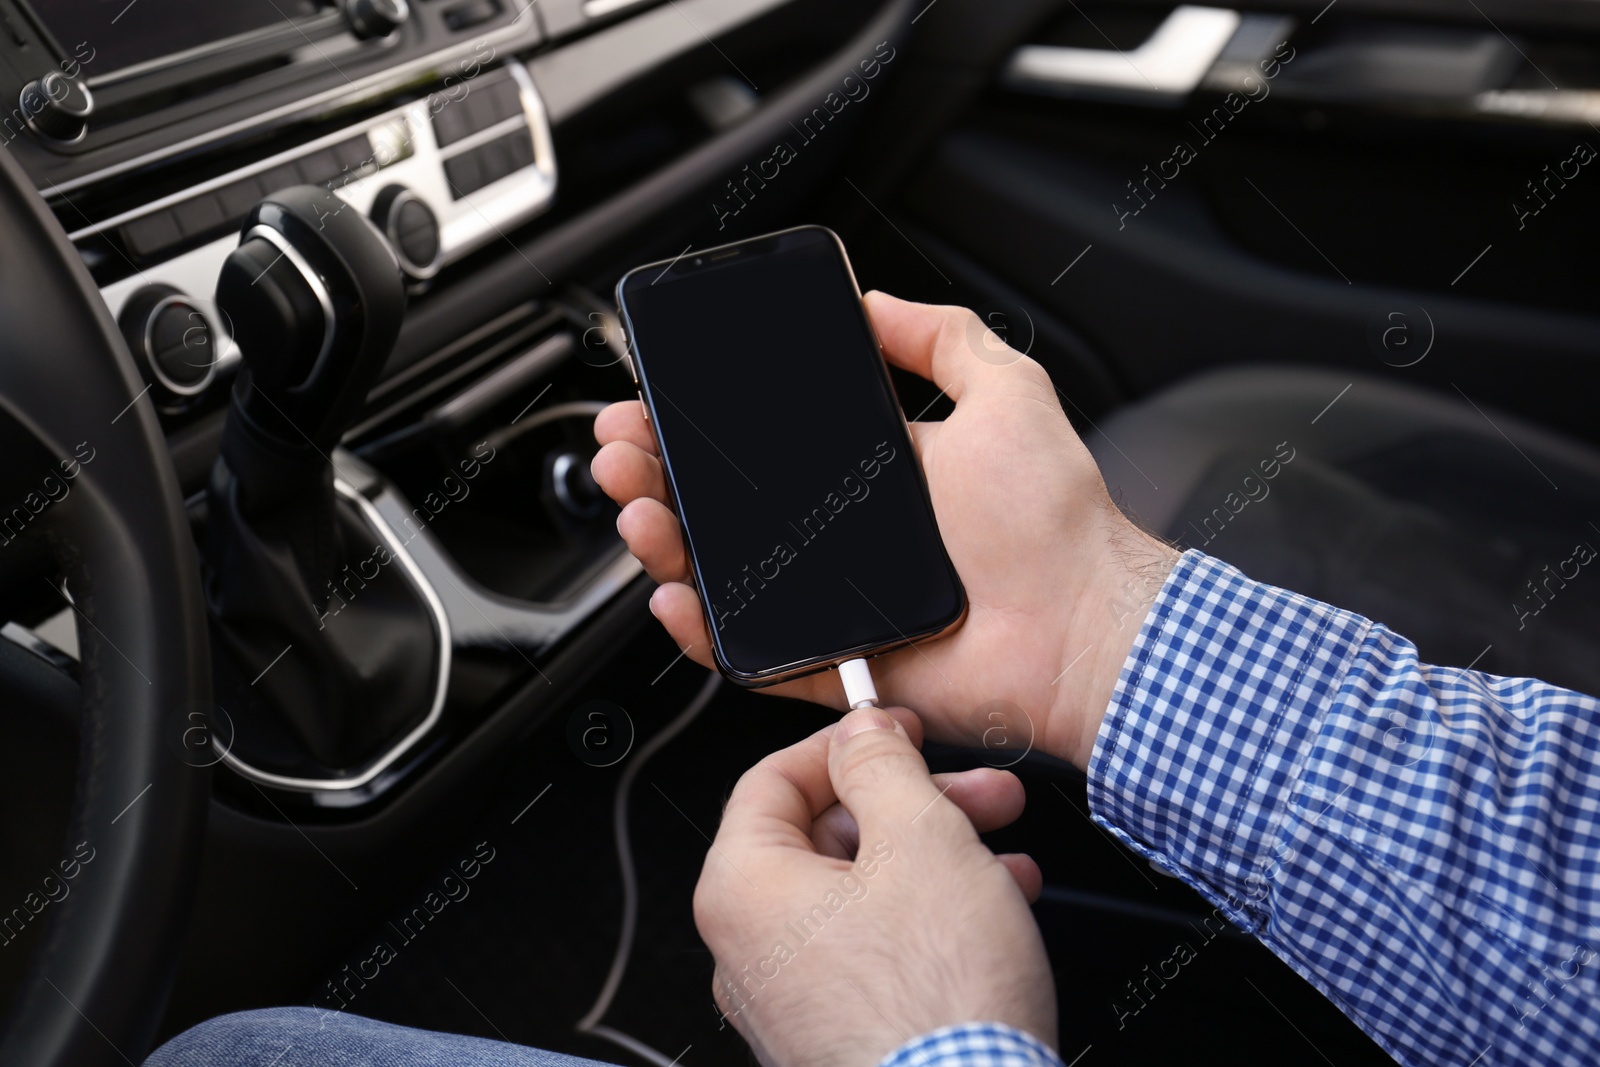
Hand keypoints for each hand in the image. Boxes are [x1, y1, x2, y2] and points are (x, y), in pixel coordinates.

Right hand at [593, 291, 1177, 767]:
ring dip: (664, 541)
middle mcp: (841, 539)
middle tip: (626, 449)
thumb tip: (879, 301)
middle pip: (724, 508)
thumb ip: (944, 337)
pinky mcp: (832, 663)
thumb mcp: (1007, 392)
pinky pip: (749, 652)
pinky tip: (674, 594)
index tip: (661, 400)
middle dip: (660, 475)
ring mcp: (831, 603)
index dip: (703, 426)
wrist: (1085, 624)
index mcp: (871, 479)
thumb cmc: (1056, 521)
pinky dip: (701, 631)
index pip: (764, 447)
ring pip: (721, 575)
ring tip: (637, 508)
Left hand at [695, 705, 1055, 1066]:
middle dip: (912, 803)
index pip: (772, 778)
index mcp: (743, 889)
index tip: (895, 732)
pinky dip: (926, 917)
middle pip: (823, 838)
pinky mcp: (835, 1035)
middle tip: (974, 790)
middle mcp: (748, 950)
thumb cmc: (934, 1003)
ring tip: (1002, 851)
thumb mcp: (920, 839)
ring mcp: (789, 1002)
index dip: (845, 743)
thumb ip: (883, 765)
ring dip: (934, 857)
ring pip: (858, 895)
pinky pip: (871, 951)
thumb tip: (860, 730)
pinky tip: (991, 908)